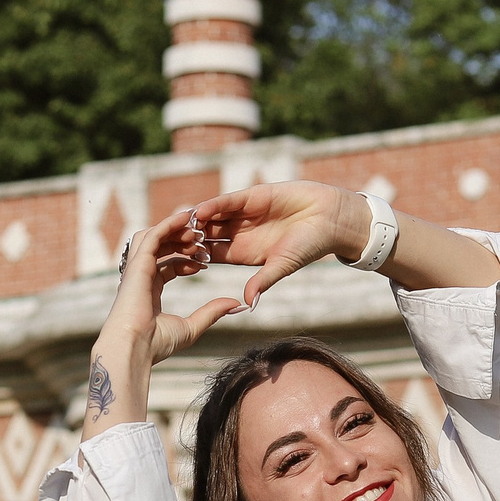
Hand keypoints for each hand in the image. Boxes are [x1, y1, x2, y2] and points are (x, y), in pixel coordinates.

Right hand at [103, 206, 245, 367]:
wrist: (134, 348)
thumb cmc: (156, 345)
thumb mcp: (192, 327)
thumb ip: (212, 312)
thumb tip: (237, 305)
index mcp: (149, 292)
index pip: (167, 266)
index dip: (186, 261)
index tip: (205, 262)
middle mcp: (141, 278)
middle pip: (160, 248)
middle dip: (182, 241)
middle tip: (203, 240)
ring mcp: (137, 270)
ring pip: (154, 237)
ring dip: (174, 229)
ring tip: (195, 226)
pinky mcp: (137, 265)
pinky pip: (153, 236)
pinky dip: (168, 224)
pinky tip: (185, 218)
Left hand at [190, 181, 369, 309]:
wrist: (330, 219)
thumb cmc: (309, 246)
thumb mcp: (282, 265)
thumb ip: (263, 281)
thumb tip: (248, 304)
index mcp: (242, 253)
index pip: (210, 255)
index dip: (194, 258)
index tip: (177, 265)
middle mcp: (239, 233)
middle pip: (206, 235)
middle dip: (189, 239)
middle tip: (169, 245)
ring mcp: (244, 213)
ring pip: (213, 217)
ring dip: (196, 222)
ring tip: (178, 228)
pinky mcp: (252, 196)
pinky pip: (228, 201)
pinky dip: (213, 206)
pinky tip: (199, 211)